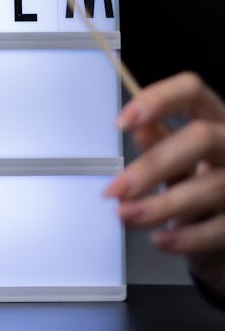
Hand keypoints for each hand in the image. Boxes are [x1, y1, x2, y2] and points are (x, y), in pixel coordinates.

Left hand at [104, 72, 224, 296]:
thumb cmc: (200, 184)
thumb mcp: (179, 159)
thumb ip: (161, 142)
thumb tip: (139, 129)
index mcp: (214, 118)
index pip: (191, 90)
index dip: (157, 100)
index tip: (121, 122)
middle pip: (202, 138)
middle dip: (154, 164)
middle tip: (117, 188)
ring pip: (208, 186)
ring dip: (160, 205)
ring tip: (127, 215)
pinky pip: (219, 228)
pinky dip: (186, 238)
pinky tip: (160, 240)